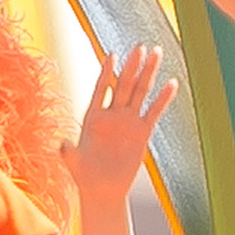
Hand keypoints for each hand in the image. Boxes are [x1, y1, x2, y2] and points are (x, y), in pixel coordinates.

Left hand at [63, 46, 176, 195]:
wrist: (102, 189)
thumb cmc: (85, 175)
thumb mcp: (74, 163)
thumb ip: (69, 153)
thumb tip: (63, 145)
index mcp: (93, 116)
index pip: (101, 88)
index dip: (106, 72)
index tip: (112, 55)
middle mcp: (112, 114)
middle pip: (123, 84)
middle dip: (132, 65)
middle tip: (140, 46)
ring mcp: (128, 121)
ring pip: (140, 92)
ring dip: (148, 73)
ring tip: (157, 53)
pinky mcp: (142, 132)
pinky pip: (154, 112)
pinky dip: (162, 99)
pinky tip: (171, 84)